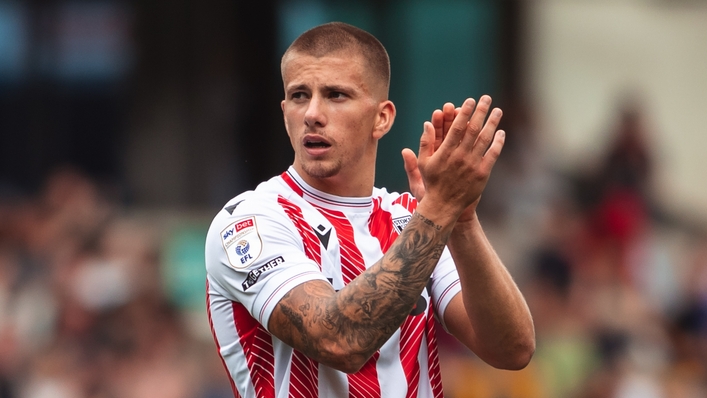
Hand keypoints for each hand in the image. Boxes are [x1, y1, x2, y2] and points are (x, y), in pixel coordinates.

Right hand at [409, 95, 504, 221]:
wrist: (444, 206)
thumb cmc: (432, 183)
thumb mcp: (423, 163)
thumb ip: (425, 143)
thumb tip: (427, 124)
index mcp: (446, 152)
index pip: (457, 127)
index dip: (464, 112)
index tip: (470, 101)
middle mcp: (460, 156)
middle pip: (473, 129)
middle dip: (481, 112)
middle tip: (486, 98)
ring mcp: (472, 165)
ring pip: (485, 139)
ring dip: (492, 123)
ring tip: (497, 111)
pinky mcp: (482, 174)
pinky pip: (492, 155)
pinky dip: (498, 143)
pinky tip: (501, 133)